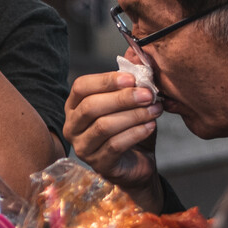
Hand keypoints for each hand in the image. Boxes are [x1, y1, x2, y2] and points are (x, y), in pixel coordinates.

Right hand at [64, 70, 163, 204]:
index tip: (131, 78)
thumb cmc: (129, 128)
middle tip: (148, 95)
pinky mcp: (98, 164)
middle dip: (122, 98)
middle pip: (91, 107)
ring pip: (103, 126)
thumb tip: (137, 63)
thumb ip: (128, 85)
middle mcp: (72, 127)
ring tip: (154, 110)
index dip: (106, 81)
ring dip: (133, 115)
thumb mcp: (128, 103)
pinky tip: (150, 126)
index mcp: (74, 107)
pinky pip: (115, 145)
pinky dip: (135, 133)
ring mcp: (83, 148)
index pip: (81, 87)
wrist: (138, 162)